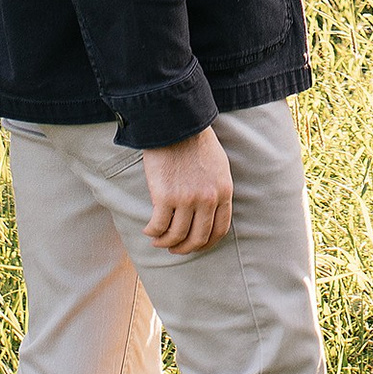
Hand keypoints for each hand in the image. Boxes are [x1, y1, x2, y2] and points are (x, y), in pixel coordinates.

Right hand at [143, 125, 232, 254]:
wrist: (176, 125)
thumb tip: (211, 211)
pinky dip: (152, 232)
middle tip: (174, 249)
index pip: (219, 230)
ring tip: (158, 240)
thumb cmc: (196, 142)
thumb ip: (217, 190)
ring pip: (176, 236)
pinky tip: (149, 230)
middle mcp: (208, 200)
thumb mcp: (219, 167)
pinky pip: (158, 225)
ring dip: (165, 242)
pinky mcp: (165, 196)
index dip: (206, 244)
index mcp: (224, 192)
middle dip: (185, 248)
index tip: (195, 246)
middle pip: (198, 238)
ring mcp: (187, 199)